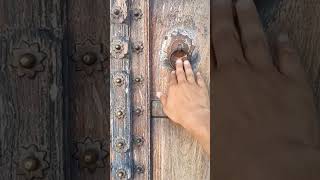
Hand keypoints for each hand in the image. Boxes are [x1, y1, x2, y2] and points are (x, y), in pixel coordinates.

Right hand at [157, 59, 209, 154]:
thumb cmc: (181, 113)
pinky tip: (198, 73)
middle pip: (180, 73)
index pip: (172, 80)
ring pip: (190, 74)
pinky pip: (200, 80)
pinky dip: (199, 76)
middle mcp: (182, 85)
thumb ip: (163, 99)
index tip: (172, 71)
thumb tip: (159, 94)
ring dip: (188, 68)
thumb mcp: (167, 108)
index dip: (172, 75)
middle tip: (179, 61)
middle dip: (179, 66)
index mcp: (173, 89)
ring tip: (187, 62)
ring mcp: (192, 85)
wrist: (195, 115)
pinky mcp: (201, 88)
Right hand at [212, 0, 319, 178]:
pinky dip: (285, 44)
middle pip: (232, 36)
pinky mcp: (294, 84)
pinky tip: (281, 34)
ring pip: (257, 39)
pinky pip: (288, 58)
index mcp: (220, 85)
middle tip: (225, 0)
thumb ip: (201, 114)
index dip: (212, 27)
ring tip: (245, 4)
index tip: (211, 12)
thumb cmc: (237, 155)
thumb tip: (186, 108)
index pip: (213, 47)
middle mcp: (242, 73)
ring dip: (251, 20)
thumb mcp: (209, 134)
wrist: (274, 165)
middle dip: (227, 14)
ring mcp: (269, 75)